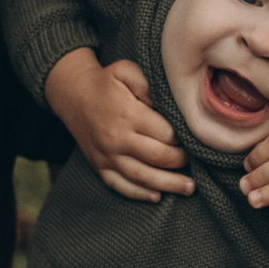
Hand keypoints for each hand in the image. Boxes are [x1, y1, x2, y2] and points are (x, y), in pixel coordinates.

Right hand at [46, 51, 191, 199]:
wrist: (73, 96)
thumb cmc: (105, 82)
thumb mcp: (126, 71)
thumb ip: (149, 84)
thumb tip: (170, 103)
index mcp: (128, 114)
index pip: (165, 134)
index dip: (183, 138)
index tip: (193, 138)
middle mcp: (117, 138)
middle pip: (157, 157)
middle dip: (181, 162)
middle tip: (195, 160)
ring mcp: (107, 156)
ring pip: (142, 177)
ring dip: (168, 185)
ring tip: (189, 188)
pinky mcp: (99, 166)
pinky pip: (120, 185)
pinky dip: (139, 194)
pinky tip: (157, 196)